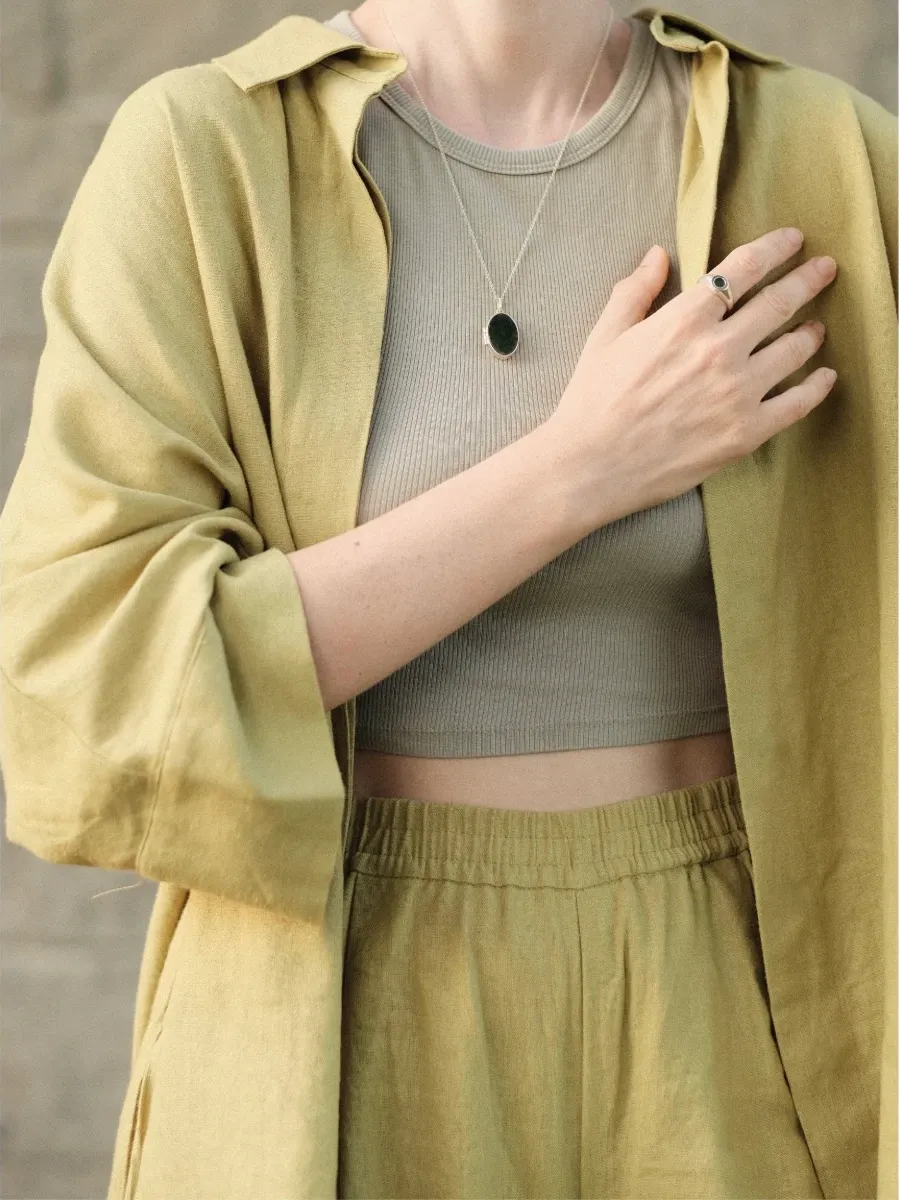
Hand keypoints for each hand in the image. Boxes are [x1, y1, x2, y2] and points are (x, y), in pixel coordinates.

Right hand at [542, 227, 837, 525]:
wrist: (590, 467)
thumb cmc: (591, 402)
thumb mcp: (605, 336)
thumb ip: (635, 292)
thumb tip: (657, 255)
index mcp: (684, 320)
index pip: (743, 269)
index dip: (774, 248)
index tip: (792, 240)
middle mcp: (719, 350)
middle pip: (780, 302)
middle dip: (807, 279)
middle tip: (825, 269)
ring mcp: (738, 392)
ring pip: (795, 349)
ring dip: (810, 332)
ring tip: (816, 328)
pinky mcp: (746, 432)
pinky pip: (797, 403)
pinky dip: (817, 386)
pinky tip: (823, 377)